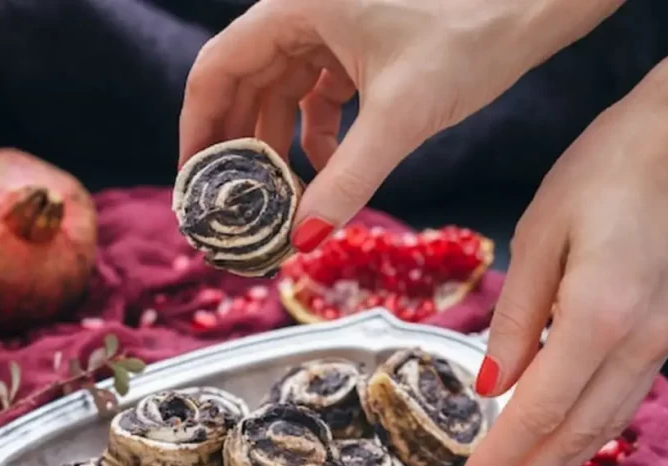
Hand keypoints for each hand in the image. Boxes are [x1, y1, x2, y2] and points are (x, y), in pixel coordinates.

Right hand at [178, 0, 622, 250]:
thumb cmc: (474, 31)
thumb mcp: (401, 116)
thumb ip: (346, 179)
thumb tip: (303, 239)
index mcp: (297, 6)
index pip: (216, 70)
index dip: (197, 129)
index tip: (193, 181)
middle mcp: (304, 8)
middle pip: (244, 82)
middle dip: (237, 146)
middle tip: (228, 203)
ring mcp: (333, 21)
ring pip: (282, 89)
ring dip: (277, 144)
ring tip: (274, 199)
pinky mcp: (362, 39)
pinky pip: (319, 90)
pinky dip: (318, 130)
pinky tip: (326, 169)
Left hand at [458, 10, 667, 465]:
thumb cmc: (610, 166)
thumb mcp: (540, 233)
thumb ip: (516, 317)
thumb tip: (491, 386)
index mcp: (594, 318)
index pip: (538, 413)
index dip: (501, 459)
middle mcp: (634, 344)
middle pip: (576, 434)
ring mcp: (660, 340)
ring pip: (604, 424)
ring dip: (558, 463)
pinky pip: (623, 397)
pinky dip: (588, 430)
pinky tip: (563, 439)